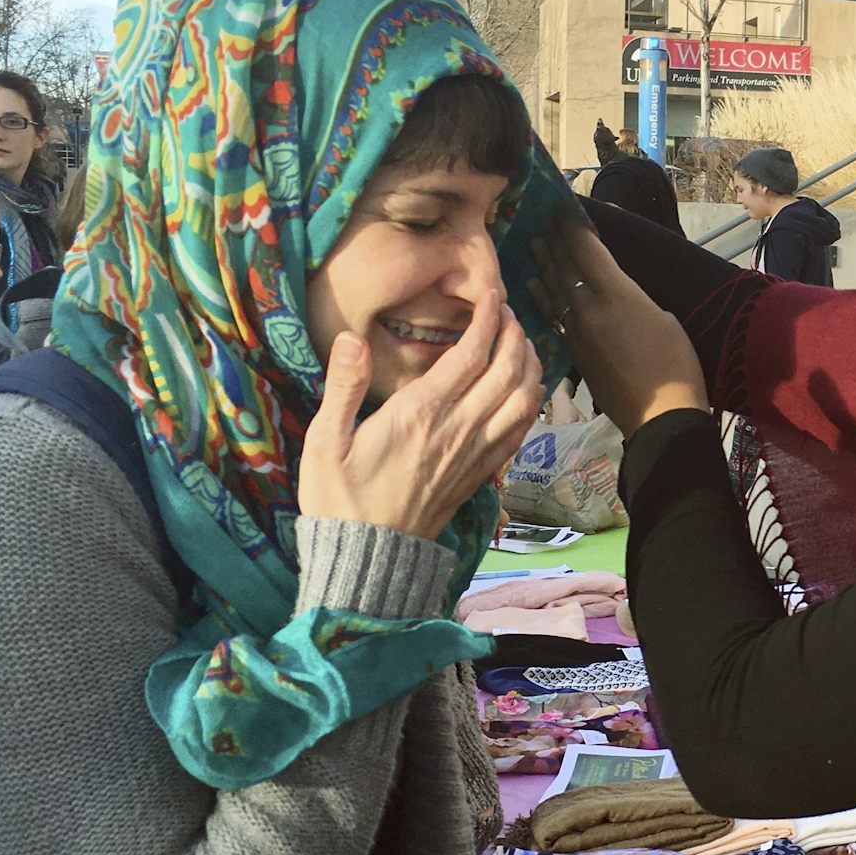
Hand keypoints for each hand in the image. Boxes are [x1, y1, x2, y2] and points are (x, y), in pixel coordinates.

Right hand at [298, 293, 543, 540]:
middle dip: (516, 335)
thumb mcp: (324, 441)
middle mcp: (456, 430)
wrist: (369, 559)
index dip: (488, 319)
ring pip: (522, 401)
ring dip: (530, 366)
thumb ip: (342, 386)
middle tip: (508, 313)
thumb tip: (350, 338)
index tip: (492, 295)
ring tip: (522, 343)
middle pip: (507, 372)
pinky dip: (530, 404)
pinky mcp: (479, 474)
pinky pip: (518, 432)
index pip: (470, 355)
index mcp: (420, 414)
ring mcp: (473, 454)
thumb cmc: (339, 500)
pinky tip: (527, 391)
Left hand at [528, 217, 708, 437]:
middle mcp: (591, 309)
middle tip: (541, 218)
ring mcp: (578, 332)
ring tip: (531, 244)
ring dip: (542, 265)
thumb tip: (618, 296)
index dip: (572, 227)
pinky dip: (542, 298)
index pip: (587, 251)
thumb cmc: (677, 367)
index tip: (561, 207)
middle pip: (566, 267)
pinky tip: (533, 287)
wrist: (661, 417)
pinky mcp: (574, 353)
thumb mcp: (665, 320)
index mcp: (618, 296)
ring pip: (554, 291)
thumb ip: (635, 301)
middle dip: (554, 240)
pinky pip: (553, 317)